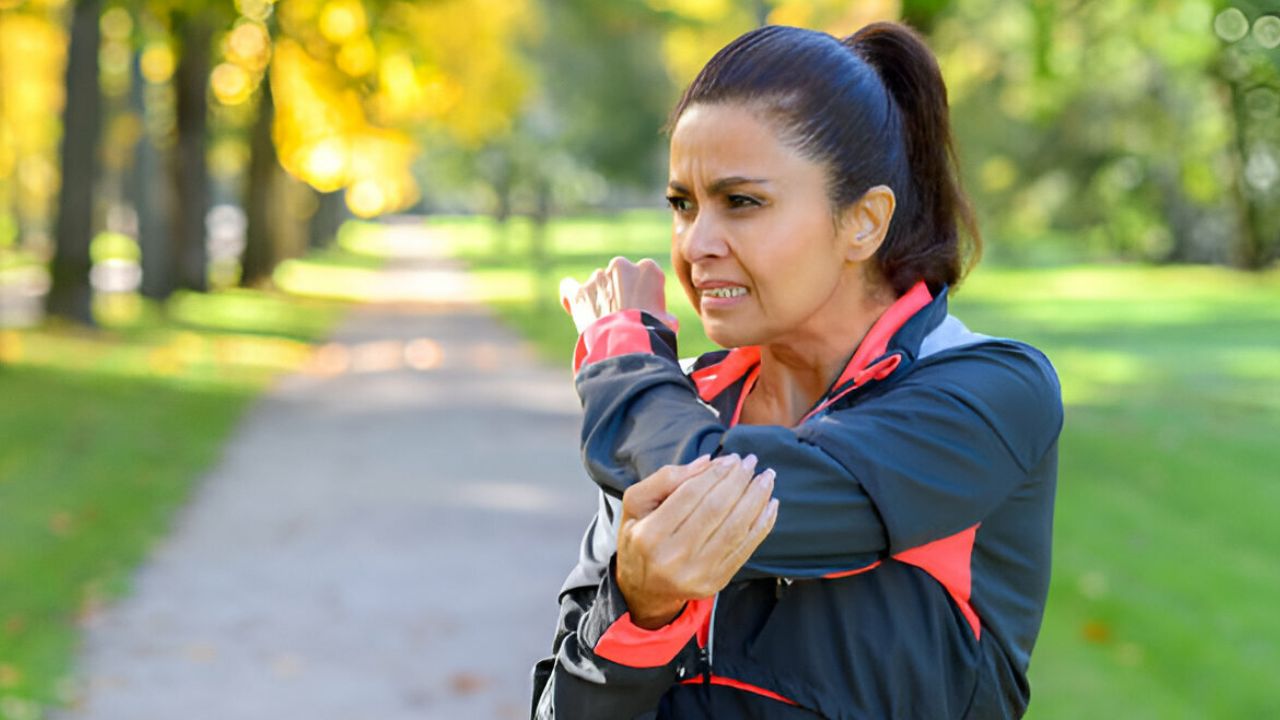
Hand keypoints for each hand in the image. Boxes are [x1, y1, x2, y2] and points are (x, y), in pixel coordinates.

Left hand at [559, 257, 676, 333]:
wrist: (626, 343)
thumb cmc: (652, 333)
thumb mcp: (669, 323)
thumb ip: (665, 315)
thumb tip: (668, 322)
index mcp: (648, 269)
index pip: (646, 277)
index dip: (644, 295)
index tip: (643, 311)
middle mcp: (622, 266)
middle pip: (620, 277)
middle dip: (621, 293)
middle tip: (624, 317)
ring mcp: (598, 277)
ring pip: (598, 285)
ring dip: (601, 299)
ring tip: (605, 323)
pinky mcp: (580, 292)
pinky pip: (570, 287)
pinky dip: (571, 295)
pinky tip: (573, 304)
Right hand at [615, 454, 778, 628]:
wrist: (644, 589)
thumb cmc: (640, 537)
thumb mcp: (635, 504)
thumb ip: (665, 479)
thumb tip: (708, 462)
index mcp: (649, 534)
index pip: (690, 495)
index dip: (715, 473)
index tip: (731, 459)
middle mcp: (673, 557)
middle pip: (716, 509)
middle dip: (738, 481)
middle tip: (750, 462)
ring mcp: (697, 573)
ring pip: (735, 528)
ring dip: (756, 499)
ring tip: (766, 478)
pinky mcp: (716, 581)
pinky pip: (745, 548)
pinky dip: (762, 524)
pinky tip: (771, 504)